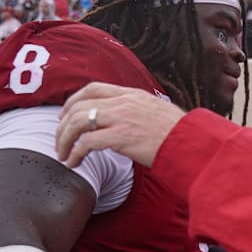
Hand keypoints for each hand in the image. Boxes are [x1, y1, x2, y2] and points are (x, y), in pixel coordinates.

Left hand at [56, 82, 185, 167]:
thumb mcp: (156, 111)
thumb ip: (137, 111)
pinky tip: (74, 163)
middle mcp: (123, 102)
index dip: (73, 100)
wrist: (191, 142)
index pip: (93, 88)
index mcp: (131, 94)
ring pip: (78, 122)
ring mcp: (122, 118)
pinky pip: (87, 143)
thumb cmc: (178, 133)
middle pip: (79, 106)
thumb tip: (124, 121)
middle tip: (59, 141)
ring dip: (64, 139)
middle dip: (62, 125)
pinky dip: (75, 153)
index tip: (65, 115)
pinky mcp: (121, 137)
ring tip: (63, 154)